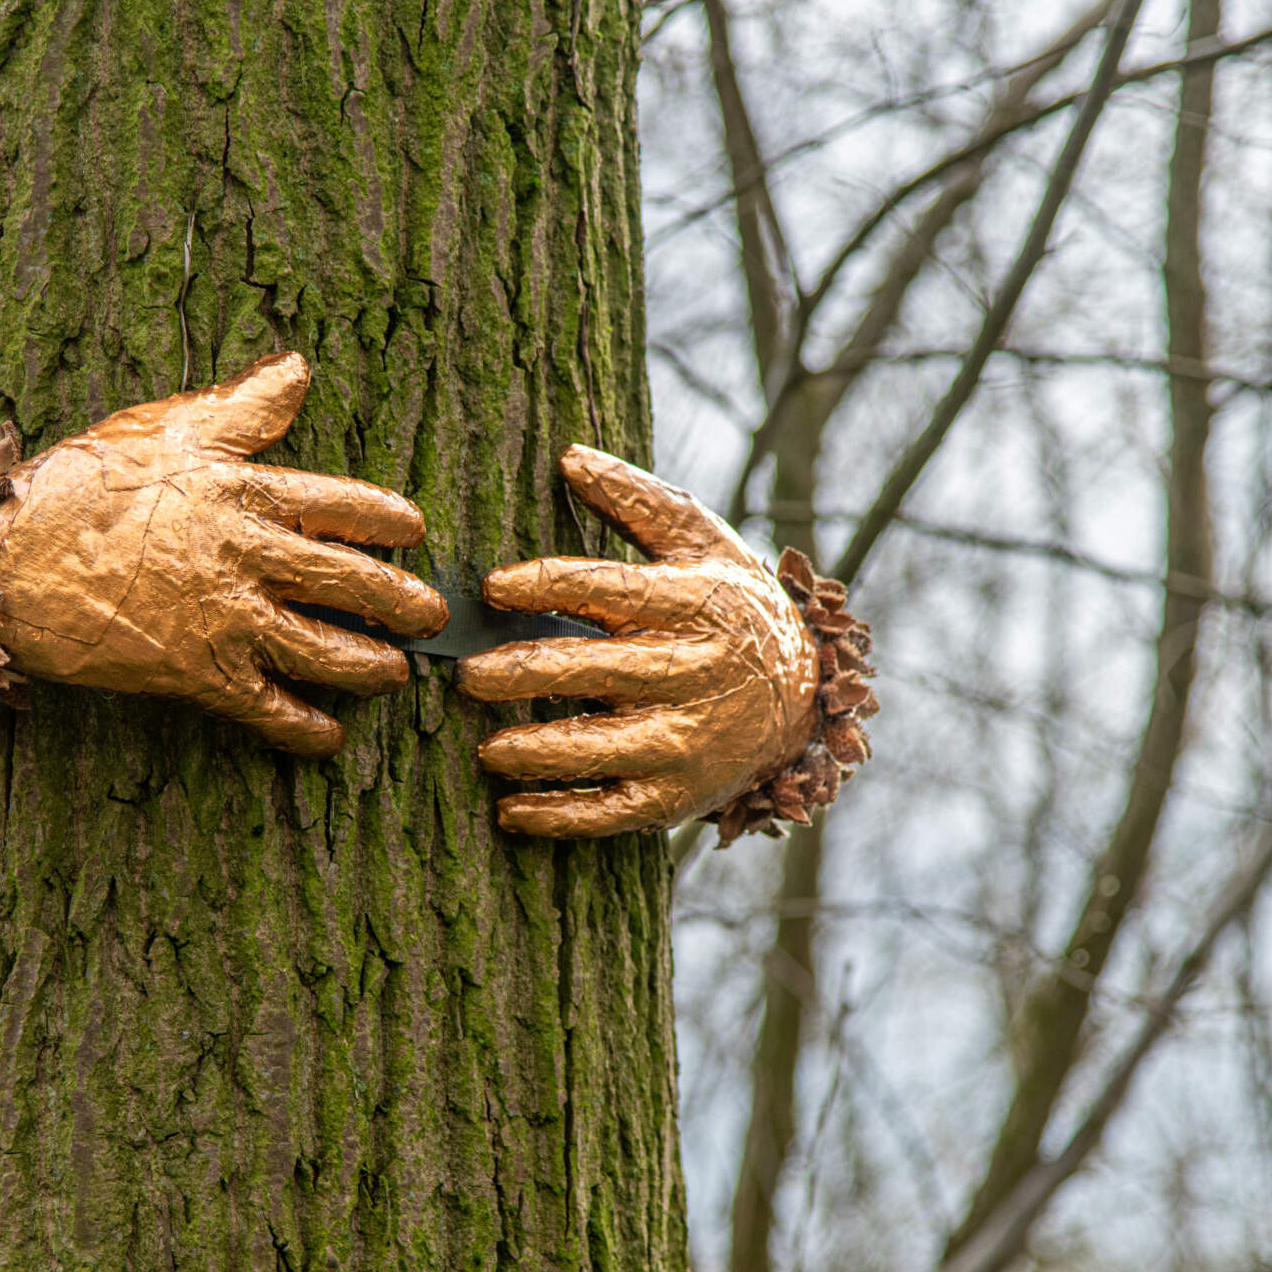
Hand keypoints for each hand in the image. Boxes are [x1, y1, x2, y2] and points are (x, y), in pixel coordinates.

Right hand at [0, 354, 448, 756]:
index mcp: (243, 494)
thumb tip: (298, 370)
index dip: (388, 520)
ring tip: (393, 672)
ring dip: (370, 667)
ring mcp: (225, 621)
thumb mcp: (164, 428)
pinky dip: (304, 728)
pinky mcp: (197, 674)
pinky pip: (268, 709)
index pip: (342, 506)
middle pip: (350, 584)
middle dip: (402, 602)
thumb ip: (241, 407)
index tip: (414, 530)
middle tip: (432, 615)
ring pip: (325, 651)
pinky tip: (329, 736)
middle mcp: (247, 559)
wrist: (7, 562)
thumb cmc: (81, 486)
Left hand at [459, 446, 829, 838]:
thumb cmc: (732, 606)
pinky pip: (612, 811)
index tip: (492, 588)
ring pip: (599, 748)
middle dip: (521, 673)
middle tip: (467, 674)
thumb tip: (568, 454)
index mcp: (695, 604)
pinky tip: (512, 810)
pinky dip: (559, 816)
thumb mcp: (701, 543)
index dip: (545, 585)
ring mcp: (687, 740)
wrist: (803, 696)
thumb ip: (636, 500)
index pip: (608, 589)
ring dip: (533, 751)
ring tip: (485, 748)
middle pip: (593, 671)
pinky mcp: (679, 795)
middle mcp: (694, 673)